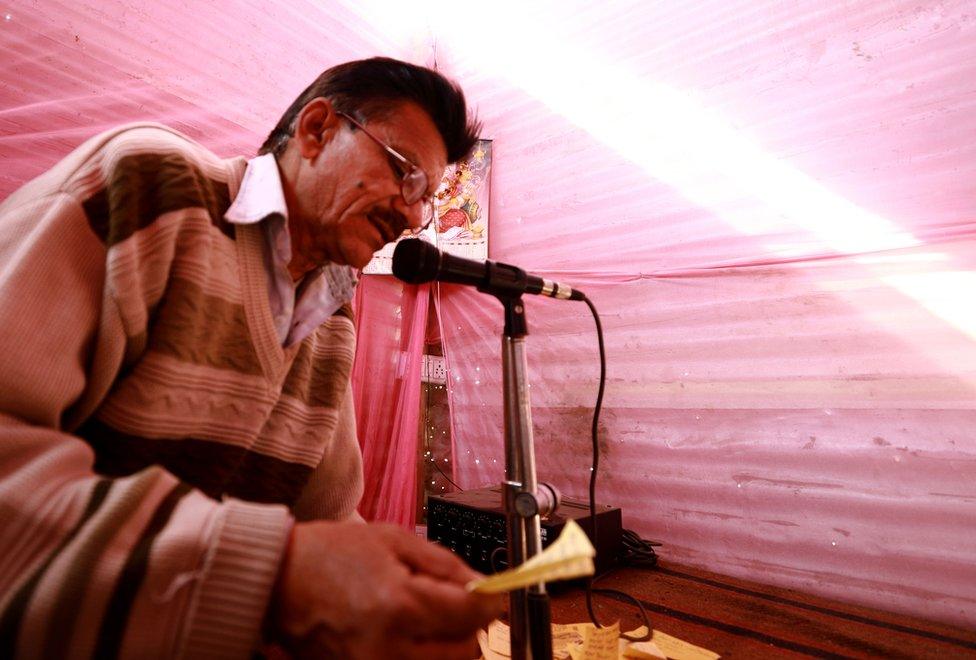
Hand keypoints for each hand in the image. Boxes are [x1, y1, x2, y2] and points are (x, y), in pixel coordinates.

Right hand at [268, 520, 501, 658]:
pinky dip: (421, 657)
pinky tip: (411, 638)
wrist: (277, 579)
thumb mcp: (394, 540)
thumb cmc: (331, 553)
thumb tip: (482, 585)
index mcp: (400, 603)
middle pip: (464, 651)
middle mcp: (390, 646)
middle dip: (469, 627)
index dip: (491, 602)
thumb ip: (444, 565)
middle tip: (458, 606)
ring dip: (448, 647)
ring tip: (430, 621)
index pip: (471, 614)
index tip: (493, 595)